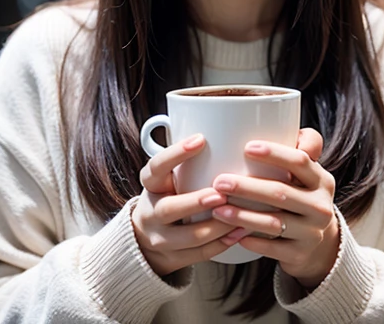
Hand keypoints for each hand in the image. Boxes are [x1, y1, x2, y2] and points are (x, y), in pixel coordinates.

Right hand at [131, 134, 238, 276]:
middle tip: (219, 193)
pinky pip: (198, 254)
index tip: (200, 139)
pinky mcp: (173, 259)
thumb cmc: (168, 193)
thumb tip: (222, 125)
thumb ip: (188, 158)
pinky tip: (239, 231)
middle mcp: (150, 212)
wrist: (145, 238)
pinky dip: (221, 243)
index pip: (156, 166)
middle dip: (195, 202)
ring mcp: (159, 238)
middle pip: (168, 208)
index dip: (176, 153)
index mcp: (150, 184)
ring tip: (238, 215)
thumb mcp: (168, 175)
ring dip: (214, 226)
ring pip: (186, 237)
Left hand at [210, 128, 339, 288]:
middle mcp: (321, 205)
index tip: (246, 147)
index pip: (300, 160)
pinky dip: (249, 240)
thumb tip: (257, 118)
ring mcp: (313, 232)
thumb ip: (292, 146)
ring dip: (243, 215)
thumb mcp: (304, 172)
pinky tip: (230, 234)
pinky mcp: (300, 255)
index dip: (274, 153)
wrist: (319, 244)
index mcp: (321, 179)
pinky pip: (271, 248)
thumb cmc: (301, 194)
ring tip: (217, 208)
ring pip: (274, 223)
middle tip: (219, 181)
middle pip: (281, 193)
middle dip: (247, 187)